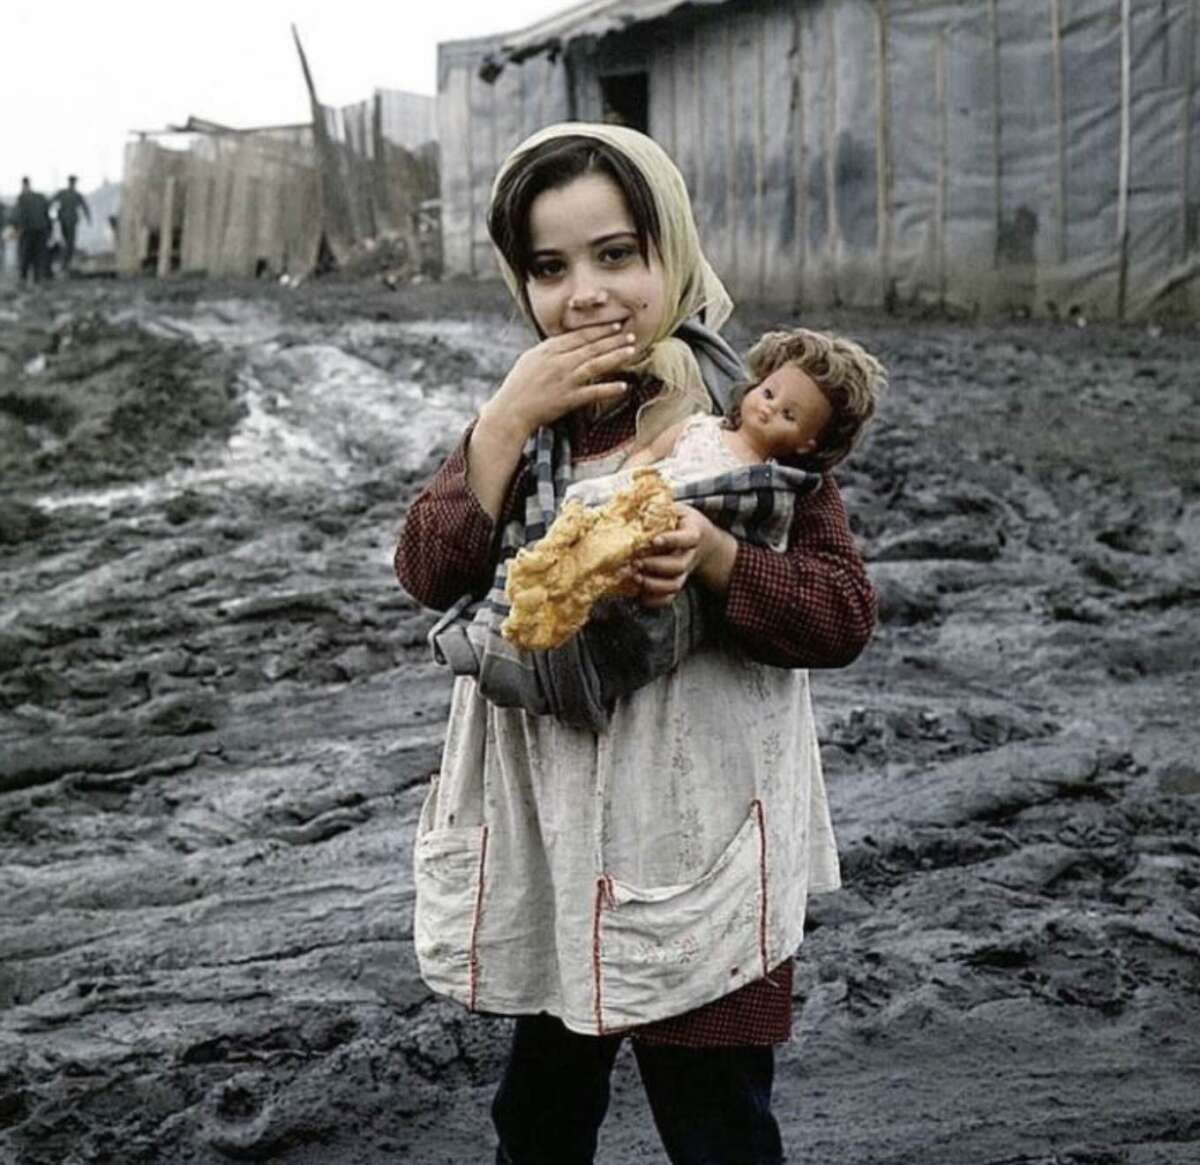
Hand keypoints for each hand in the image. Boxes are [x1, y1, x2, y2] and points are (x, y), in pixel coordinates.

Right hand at [484, 321, 638, 439]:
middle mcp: (559, 362)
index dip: (600, 330)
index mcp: (549, 349)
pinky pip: (593, 392)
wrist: (511, 410)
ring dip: (616, 357)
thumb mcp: (531, 359)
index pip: (579, 336)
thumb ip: (551, 349)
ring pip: (596, 364)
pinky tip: (623, 386)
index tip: (615, 326)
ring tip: (632, 351)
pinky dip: (608, 389)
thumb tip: (569, 342)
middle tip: (631, 335)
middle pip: (591, 347)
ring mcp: (565, 380)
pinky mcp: (569, 399)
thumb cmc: (519, 385)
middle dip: (613, 340)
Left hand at [630, 506, 715, 607]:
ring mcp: (684, 572)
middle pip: (679, 565)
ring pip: (674, 584)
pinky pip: (669, 598)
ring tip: (635, 577)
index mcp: (693, 532)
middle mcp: (690, 555)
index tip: (654, 540)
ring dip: (653, 584)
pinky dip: (654, 601)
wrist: (703, 542)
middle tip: (636, 562)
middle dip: (655, 566)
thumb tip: (631, 500)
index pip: (687, 538)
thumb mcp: (677, 509)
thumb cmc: (683, 522)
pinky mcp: (677, 583)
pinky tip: (640, 595)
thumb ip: (661, 507)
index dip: (672, 540)